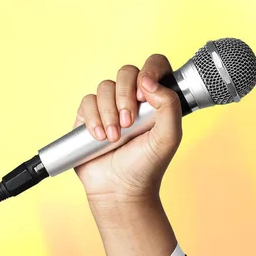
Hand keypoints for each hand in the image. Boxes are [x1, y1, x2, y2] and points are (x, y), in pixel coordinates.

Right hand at [74, 54, 182, 203]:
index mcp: (155, 99)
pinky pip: (87, 102)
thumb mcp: (169, 137)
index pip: (155, 65)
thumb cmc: (147, 166)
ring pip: (104, 87)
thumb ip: (169, 105)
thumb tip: (148, 82)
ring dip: (108, 112)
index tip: (144, 93)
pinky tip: (99, 137)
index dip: (149, 70)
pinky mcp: (88, 117)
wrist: (119, 189)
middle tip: (128, 122)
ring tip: (114, 138)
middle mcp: (131, 99)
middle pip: (126, 71)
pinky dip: (92, 119)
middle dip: (125, 95)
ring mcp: (108, 107)